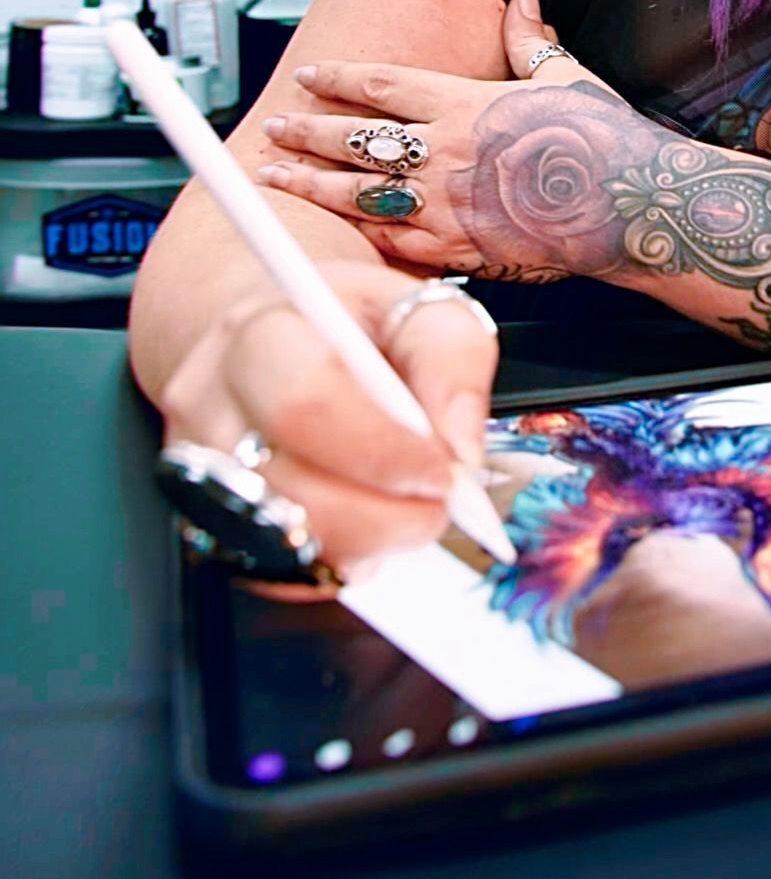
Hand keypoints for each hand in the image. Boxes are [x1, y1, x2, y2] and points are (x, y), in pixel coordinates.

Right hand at [158, 262, 498, 575]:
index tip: (445, 468)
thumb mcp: (414, 305)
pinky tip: (366, 518)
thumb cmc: (343, 324)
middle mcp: (210, 409)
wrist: (269, 339)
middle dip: (388, 513)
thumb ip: (453, 358)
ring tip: (407, 504)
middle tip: (439, 499)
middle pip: (292, 491)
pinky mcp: (211, 529)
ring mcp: (201, 477)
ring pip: (287, 545)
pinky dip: (343, 560)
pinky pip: (283, 573)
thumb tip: (461, 449)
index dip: (385, 450)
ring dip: (372, 542)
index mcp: (258, 335)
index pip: (305, 404)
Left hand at [256, 0, 630, 279]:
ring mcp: (446, 203)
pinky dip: (363, 233)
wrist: (629, 205)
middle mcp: (443, 152)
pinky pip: (395, 240)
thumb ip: (530, 40)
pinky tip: (340, 228)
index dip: (338, 79)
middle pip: (355, 139)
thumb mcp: (566, 75)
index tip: (308, 76)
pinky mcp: (459, 247)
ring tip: (278, 177)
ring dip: (313, 183)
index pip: (381, 85)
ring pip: (360, 192)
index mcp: (463, 103)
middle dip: (307, 132)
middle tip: (273, 128)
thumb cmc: (602, 138)